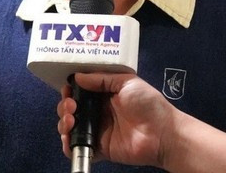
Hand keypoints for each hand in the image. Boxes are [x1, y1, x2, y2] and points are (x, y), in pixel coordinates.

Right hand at [57, 72, 174, 167]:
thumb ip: (102, 79)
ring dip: (64, 122)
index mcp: (105, 95)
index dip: (71, 89)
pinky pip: (78, 147)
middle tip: (71, 105)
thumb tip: (78, 76)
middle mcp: (99, 112)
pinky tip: (69, 137)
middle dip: (65, 106)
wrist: (162, 133)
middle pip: (72, 109)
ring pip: (71, 127)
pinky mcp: (98, 148)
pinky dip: (68, 144)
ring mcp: (98, 131)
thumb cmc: (148, 103)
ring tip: (71, 119)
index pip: (81, 92)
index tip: (67, 87)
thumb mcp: (127, 82)